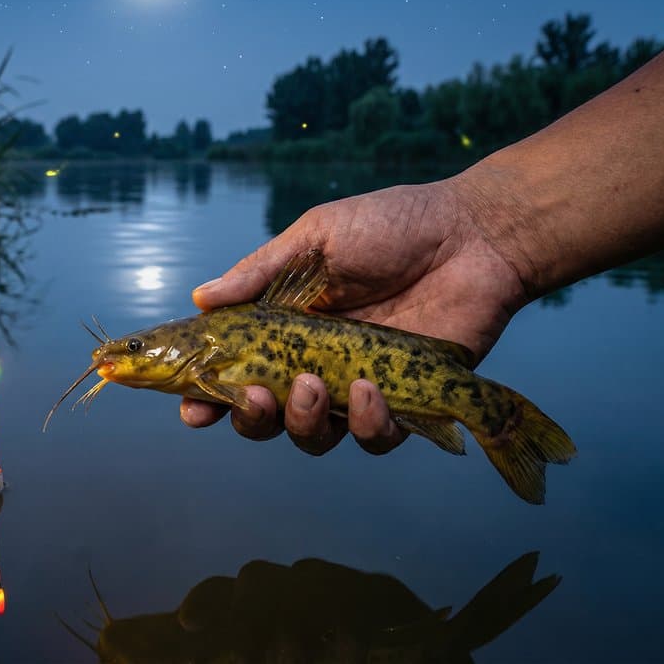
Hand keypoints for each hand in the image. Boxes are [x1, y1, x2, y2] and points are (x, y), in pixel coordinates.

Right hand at [180, 174, 528, 454]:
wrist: (473, 234)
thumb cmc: (392, 226)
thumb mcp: (316, 237)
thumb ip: (260, 272)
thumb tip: (200, 298)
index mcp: (282, 326)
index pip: (232, 370)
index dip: (206, 394)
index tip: (190, 407)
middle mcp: (312, 363)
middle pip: (263, 416)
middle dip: (248, 418)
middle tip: (256, 396)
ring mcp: (356, 386)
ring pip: (312, 436)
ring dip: (302, 422)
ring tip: (313, 386)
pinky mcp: (405, 403)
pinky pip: (374, 437)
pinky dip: (366, 424)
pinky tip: (369, 388)